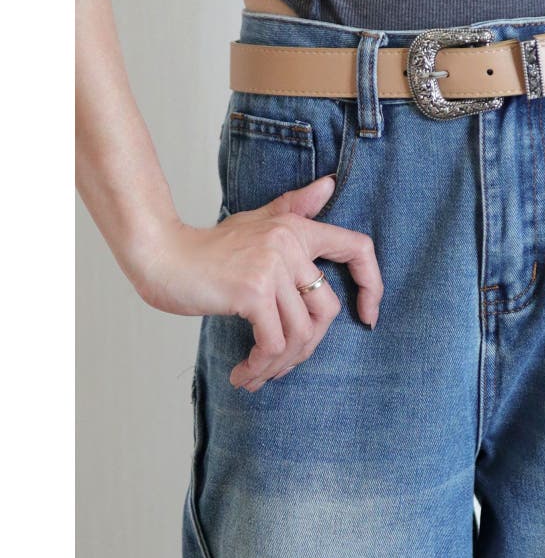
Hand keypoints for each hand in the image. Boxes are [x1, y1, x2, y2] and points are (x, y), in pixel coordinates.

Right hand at [133, 175, 383, 390]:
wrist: (160, 255)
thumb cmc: (209, 247)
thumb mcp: (256, 221)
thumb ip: (295, 208)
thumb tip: (332, 184)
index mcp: (297, 228)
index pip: (358, 248)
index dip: (372, 284)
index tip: (367, 315)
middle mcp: (290, 243)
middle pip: (327, 309)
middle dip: (309, 346)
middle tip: (282, 363)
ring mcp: (273, 267)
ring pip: (301, 333)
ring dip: (281, 364)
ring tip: (259, 373)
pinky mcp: (253, 291)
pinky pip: (274, 343)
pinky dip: (262, 366)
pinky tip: (245, 373)